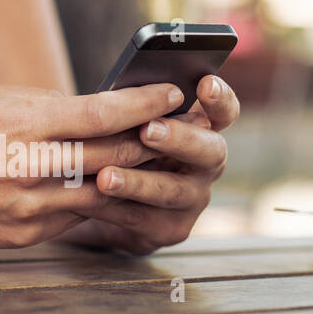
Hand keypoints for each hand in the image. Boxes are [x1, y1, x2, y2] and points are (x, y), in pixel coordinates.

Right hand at [0, 81, 186, 250]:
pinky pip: (75, 218)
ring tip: (161, 162)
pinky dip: (98, 203)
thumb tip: (101, 109)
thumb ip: (48, 105)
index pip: (100, 113)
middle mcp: (27, 167)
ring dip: (134, 177)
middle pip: (111, 155)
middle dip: (152, 140)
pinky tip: (117, 191)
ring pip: (101, 192)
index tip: (174, 92)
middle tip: (183, 127)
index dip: (144, 103)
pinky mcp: (23, 236)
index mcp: (20, 124)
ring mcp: (26, 207)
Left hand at [53, 74, 239, 254]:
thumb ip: (134, 110)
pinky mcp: (171, 229)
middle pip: (210, 150)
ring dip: (139, 182)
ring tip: (106, 176)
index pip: (224, 111)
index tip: (205, 84)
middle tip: (148, 129)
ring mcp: (193, 199)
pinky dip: (112, 207)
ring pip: (172, 190)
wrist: (107, 202)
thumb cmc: (120, 146)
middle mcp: (207, 164)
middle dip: (180, 138)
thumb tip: (114, 95)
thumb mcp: (127, 123)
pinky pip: (141, 218)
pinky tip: (88, 199)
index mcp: (203, 129)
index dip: (220, 99)